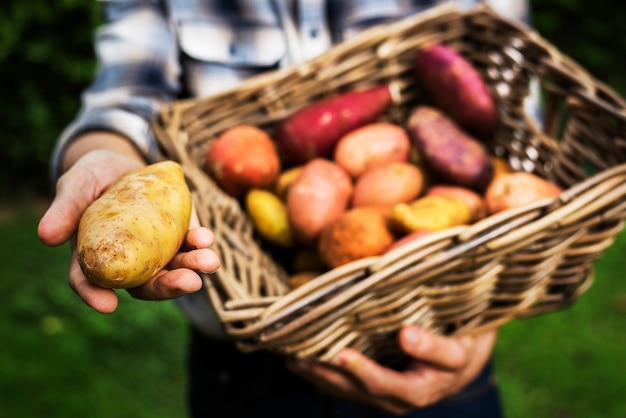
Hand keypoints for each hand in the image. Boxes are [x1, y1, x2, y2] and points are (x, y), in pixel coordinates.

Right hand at [38, 149, 220, 312]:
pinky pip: (188, 244)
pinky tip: (207, 238)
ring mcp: (154, 249)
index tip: (109, 305)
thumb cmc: (91, 176)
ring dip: (193, 267)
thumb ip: (65, 209)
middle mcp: (127, 260)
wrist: (121, 162)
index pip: (91, 282)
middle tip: (189, 283)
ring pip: (173, 267)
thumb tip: (47, 237)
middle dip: (168, 286)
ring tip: (210, 261)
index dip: (96, 296)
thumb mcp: (75, 185)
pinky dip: (199, 243)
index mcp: (95, 256)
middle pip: (144, 283)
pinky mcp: (175, 233)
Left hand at [287, 325, 496, 414]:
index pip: (391, 385)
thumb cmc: (462, 349)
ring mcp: (384, 397)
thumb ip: (434, 347)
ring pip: (347, 390)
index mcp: (421, 389)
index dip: (365, 371)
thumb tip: (406, 335)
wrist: (462, 365)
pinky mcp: (373, 390)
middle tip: (304, 358)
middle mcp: (399, 399)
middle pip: (359, 390)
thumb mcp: (458, 349)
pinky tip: (299, 362)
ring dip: (319, 376)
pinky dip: (322, 374)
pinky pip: (345, 385)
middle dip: (330, 374)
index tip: (341, 354)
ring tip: (293, 359)